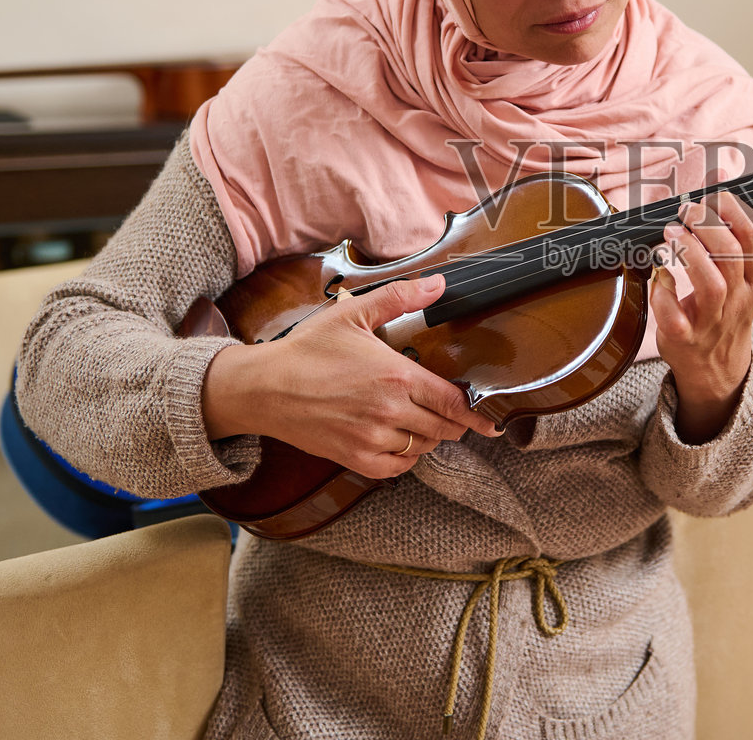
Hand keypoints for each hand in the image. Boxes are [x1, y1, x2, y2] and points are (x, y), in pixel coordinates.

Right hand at [202, 274, 501, 478]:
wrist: (263, 387)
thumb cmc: (307, 350)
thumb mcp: (354, 314)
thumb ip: (400, 298)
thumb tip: (438, 284)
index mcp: (397, 376)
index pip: (452, 401)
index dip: (474, 412)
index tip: (488, 419)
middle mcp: (390, 411)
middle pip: (443, 428)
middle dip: (454, 423)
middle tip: (456, 417)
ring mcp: (372, 437)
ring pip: (422, 447)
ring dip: (429, 437)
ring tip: (424, 423)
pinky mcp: (354, 457)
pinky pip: (397, 467)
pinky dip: (406, 458)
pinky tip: (402, 442)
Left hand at [651, 171, 752, 442]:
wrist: (716, 368)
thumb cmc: (722, 312)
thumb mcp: (738, 276)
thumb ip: (728, 236)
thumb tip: (715, 185)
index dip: (735, 211)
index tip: (715, 195)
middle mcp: (737, 300)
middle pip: (731, 256)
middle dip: (709, 226)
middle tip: (688, 209)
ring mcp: (711, 321)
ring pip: (711, 285)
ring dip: (690, 253)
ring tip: (672, 232)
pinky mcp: (683, 338)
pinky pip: (674, 315)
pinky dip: (663, 292)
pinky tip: (658, 275)